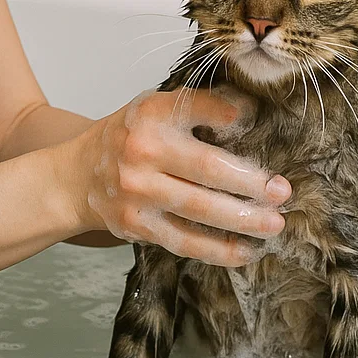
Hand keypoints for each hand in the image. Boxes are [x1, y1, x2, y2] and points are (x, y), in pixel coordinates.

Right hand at [69, 87, 291, 266]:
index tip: (260, 124)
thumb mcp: (154, 109)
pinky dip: (219, 250)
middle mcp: (142, 152)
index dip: (230, 116)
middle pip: (207, 169)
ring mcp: (139, 191)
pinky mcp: (138, 225)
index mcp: (151, 115)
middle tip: (282, 192)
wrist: (75, 177)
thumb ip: (198, 107)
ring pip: (200, 210)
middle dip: (251, 183)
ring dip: (243, 220)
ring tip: (274, 224)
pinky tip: (246, 250)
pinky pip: (186, 242)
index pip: (199, 109)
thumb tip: (250, 110)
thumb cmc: (127, 138)